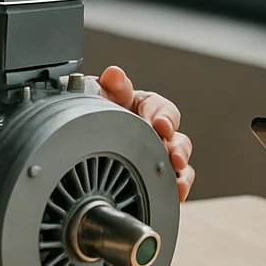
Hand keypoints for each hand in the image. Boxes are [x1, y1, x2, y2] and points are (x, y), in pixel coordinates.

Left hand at [94, 66, 194, 201]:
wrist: (84, 140)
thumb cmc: (98, 113)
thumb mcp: (101, 96)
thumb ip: (109, 86)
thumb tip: (114, 74)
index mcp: (144, 107)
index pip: (159, 108)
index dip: (163, 116)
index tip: (161, 126)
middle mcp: (156, 128)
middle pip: (175, 134)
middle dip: (175, 144)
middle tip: (171, 155)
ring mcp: (160, 151)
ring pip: (180, 155)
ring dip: (180, 163)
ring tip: (177, 170)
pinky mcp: (160, 175)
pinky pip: (179, 179)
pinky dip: (181, 186)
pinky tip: (178, 192)